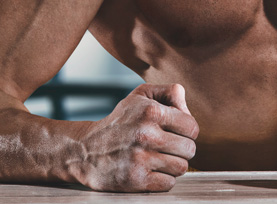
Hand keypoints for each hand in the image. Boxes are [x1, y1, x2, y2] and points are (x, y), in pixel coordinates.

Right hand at [71, 83, 198, 191]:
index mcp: (151, 112)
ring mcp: (140, 158)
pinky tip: (152, 171)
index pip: (192, 128)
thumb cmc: (119, 122)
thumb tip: (187, 107)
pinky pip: (168, 183)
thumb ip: (168, 92)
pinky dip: (163, 179)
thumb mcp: (140, 96)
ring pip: (181, 168)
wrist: (84, 151)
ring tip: (160, 159)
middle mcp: (146, 134)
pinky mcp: (135, 180)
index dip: (187, 132)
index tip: (176, 133)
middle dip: (182, 150)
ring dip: (173, 165)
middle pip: (190, 149)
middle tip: (168, 148)